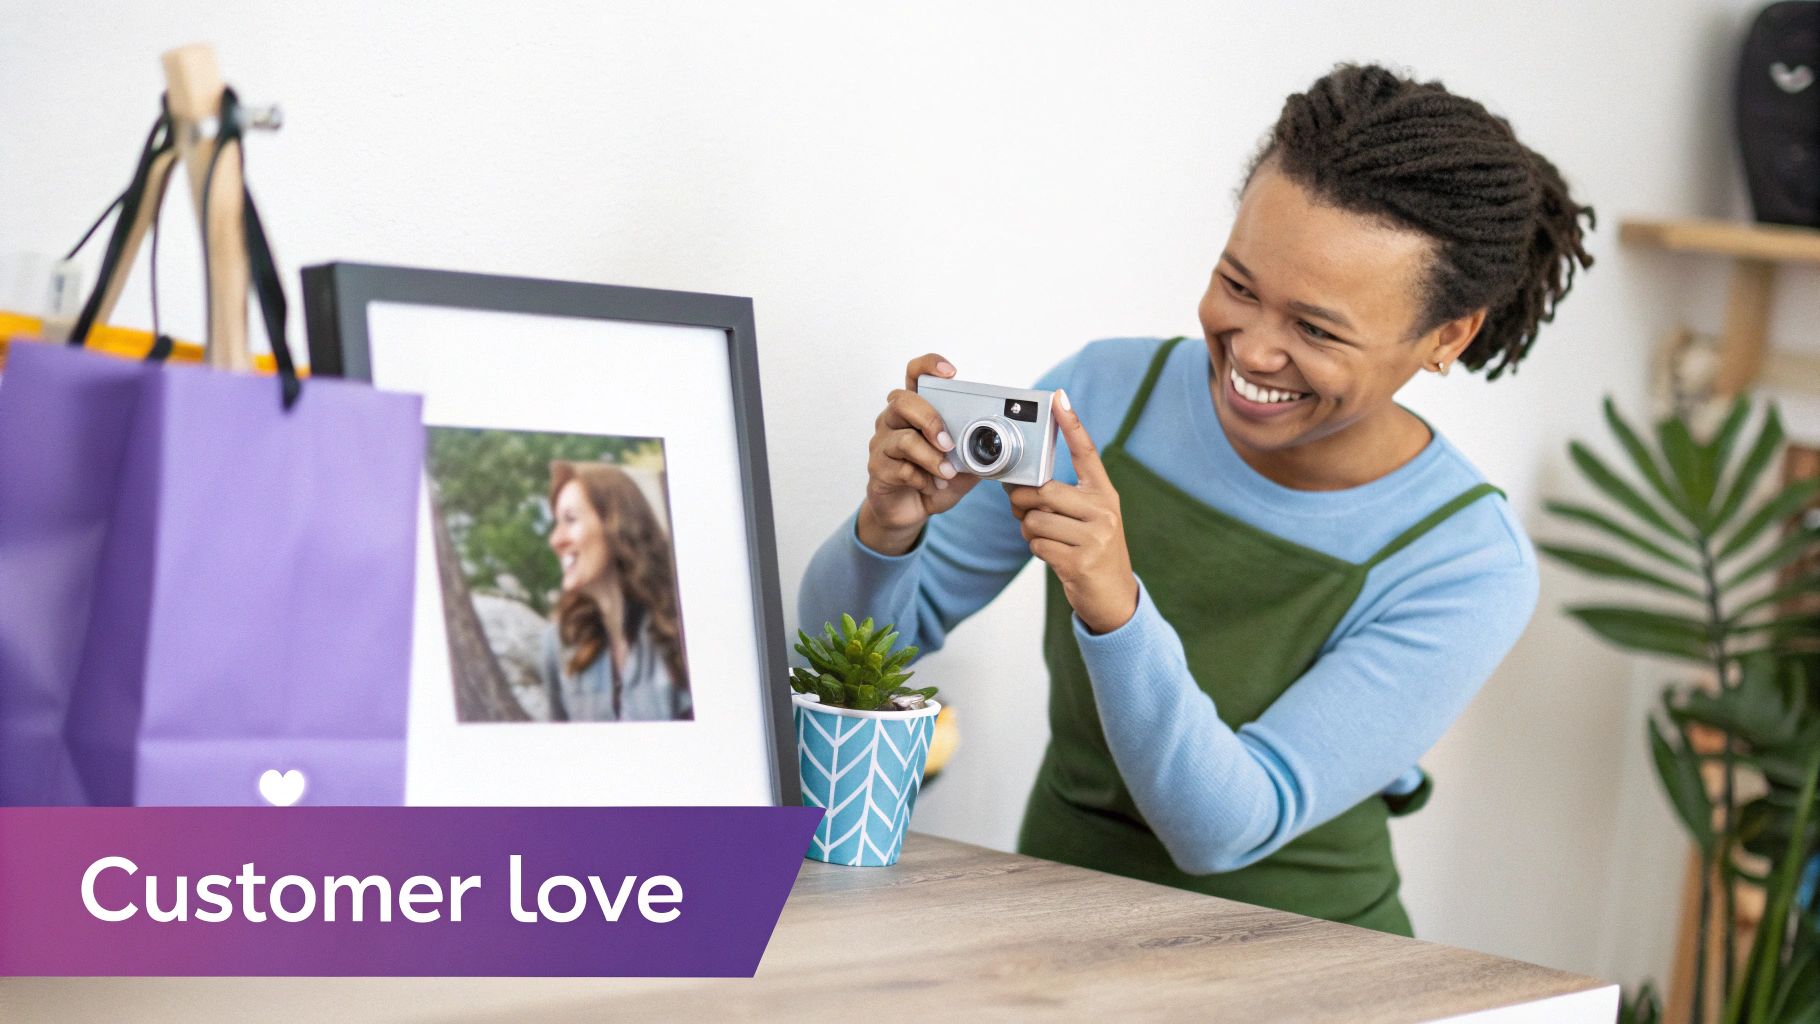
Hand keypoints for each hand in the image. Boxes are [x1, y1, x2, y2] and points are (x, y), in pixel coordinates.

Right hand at [856, 353, 983, 555]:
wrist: (910, 510)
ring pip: (904, 440)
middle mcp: (893, 420)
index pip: (914, 375)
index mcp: (914, 410)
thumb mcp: (962, 464)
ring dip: (932, 458)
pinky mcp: (878, 469)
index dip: (928, 366)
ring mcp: (881, 444)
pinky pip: (900, 469)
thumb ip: (975, 450)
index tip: (950, 372)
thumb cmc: (934, 479)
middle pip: (902, 401)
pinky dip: (922, 480)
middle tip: (949, 443)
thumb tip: (997, 443)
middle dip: (931, 420)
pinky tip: (932, 487)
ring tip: (948, 473)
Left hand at [1006, 391, 1138, 633]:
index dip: (1072, 424)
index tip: (1058, 398)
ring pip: (1036, 519)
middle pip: (1045, 491)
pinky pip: (1038, 545)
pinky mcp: (1080, 561)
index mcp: (1105, 494)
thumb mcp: (1089, 519)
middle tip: (1022, 508)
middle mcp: (1104, 510)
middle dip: (1023, 501)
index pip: (1087, 452)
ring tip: (1046, 538)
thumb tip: (1020, 484)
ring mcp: (1095, 536)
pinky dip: (1037, 549)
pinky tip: (1053, 555)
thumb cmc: (1093, 552)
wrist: (1114, 598)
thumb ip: (1064, 498)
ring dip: (1029, 531)